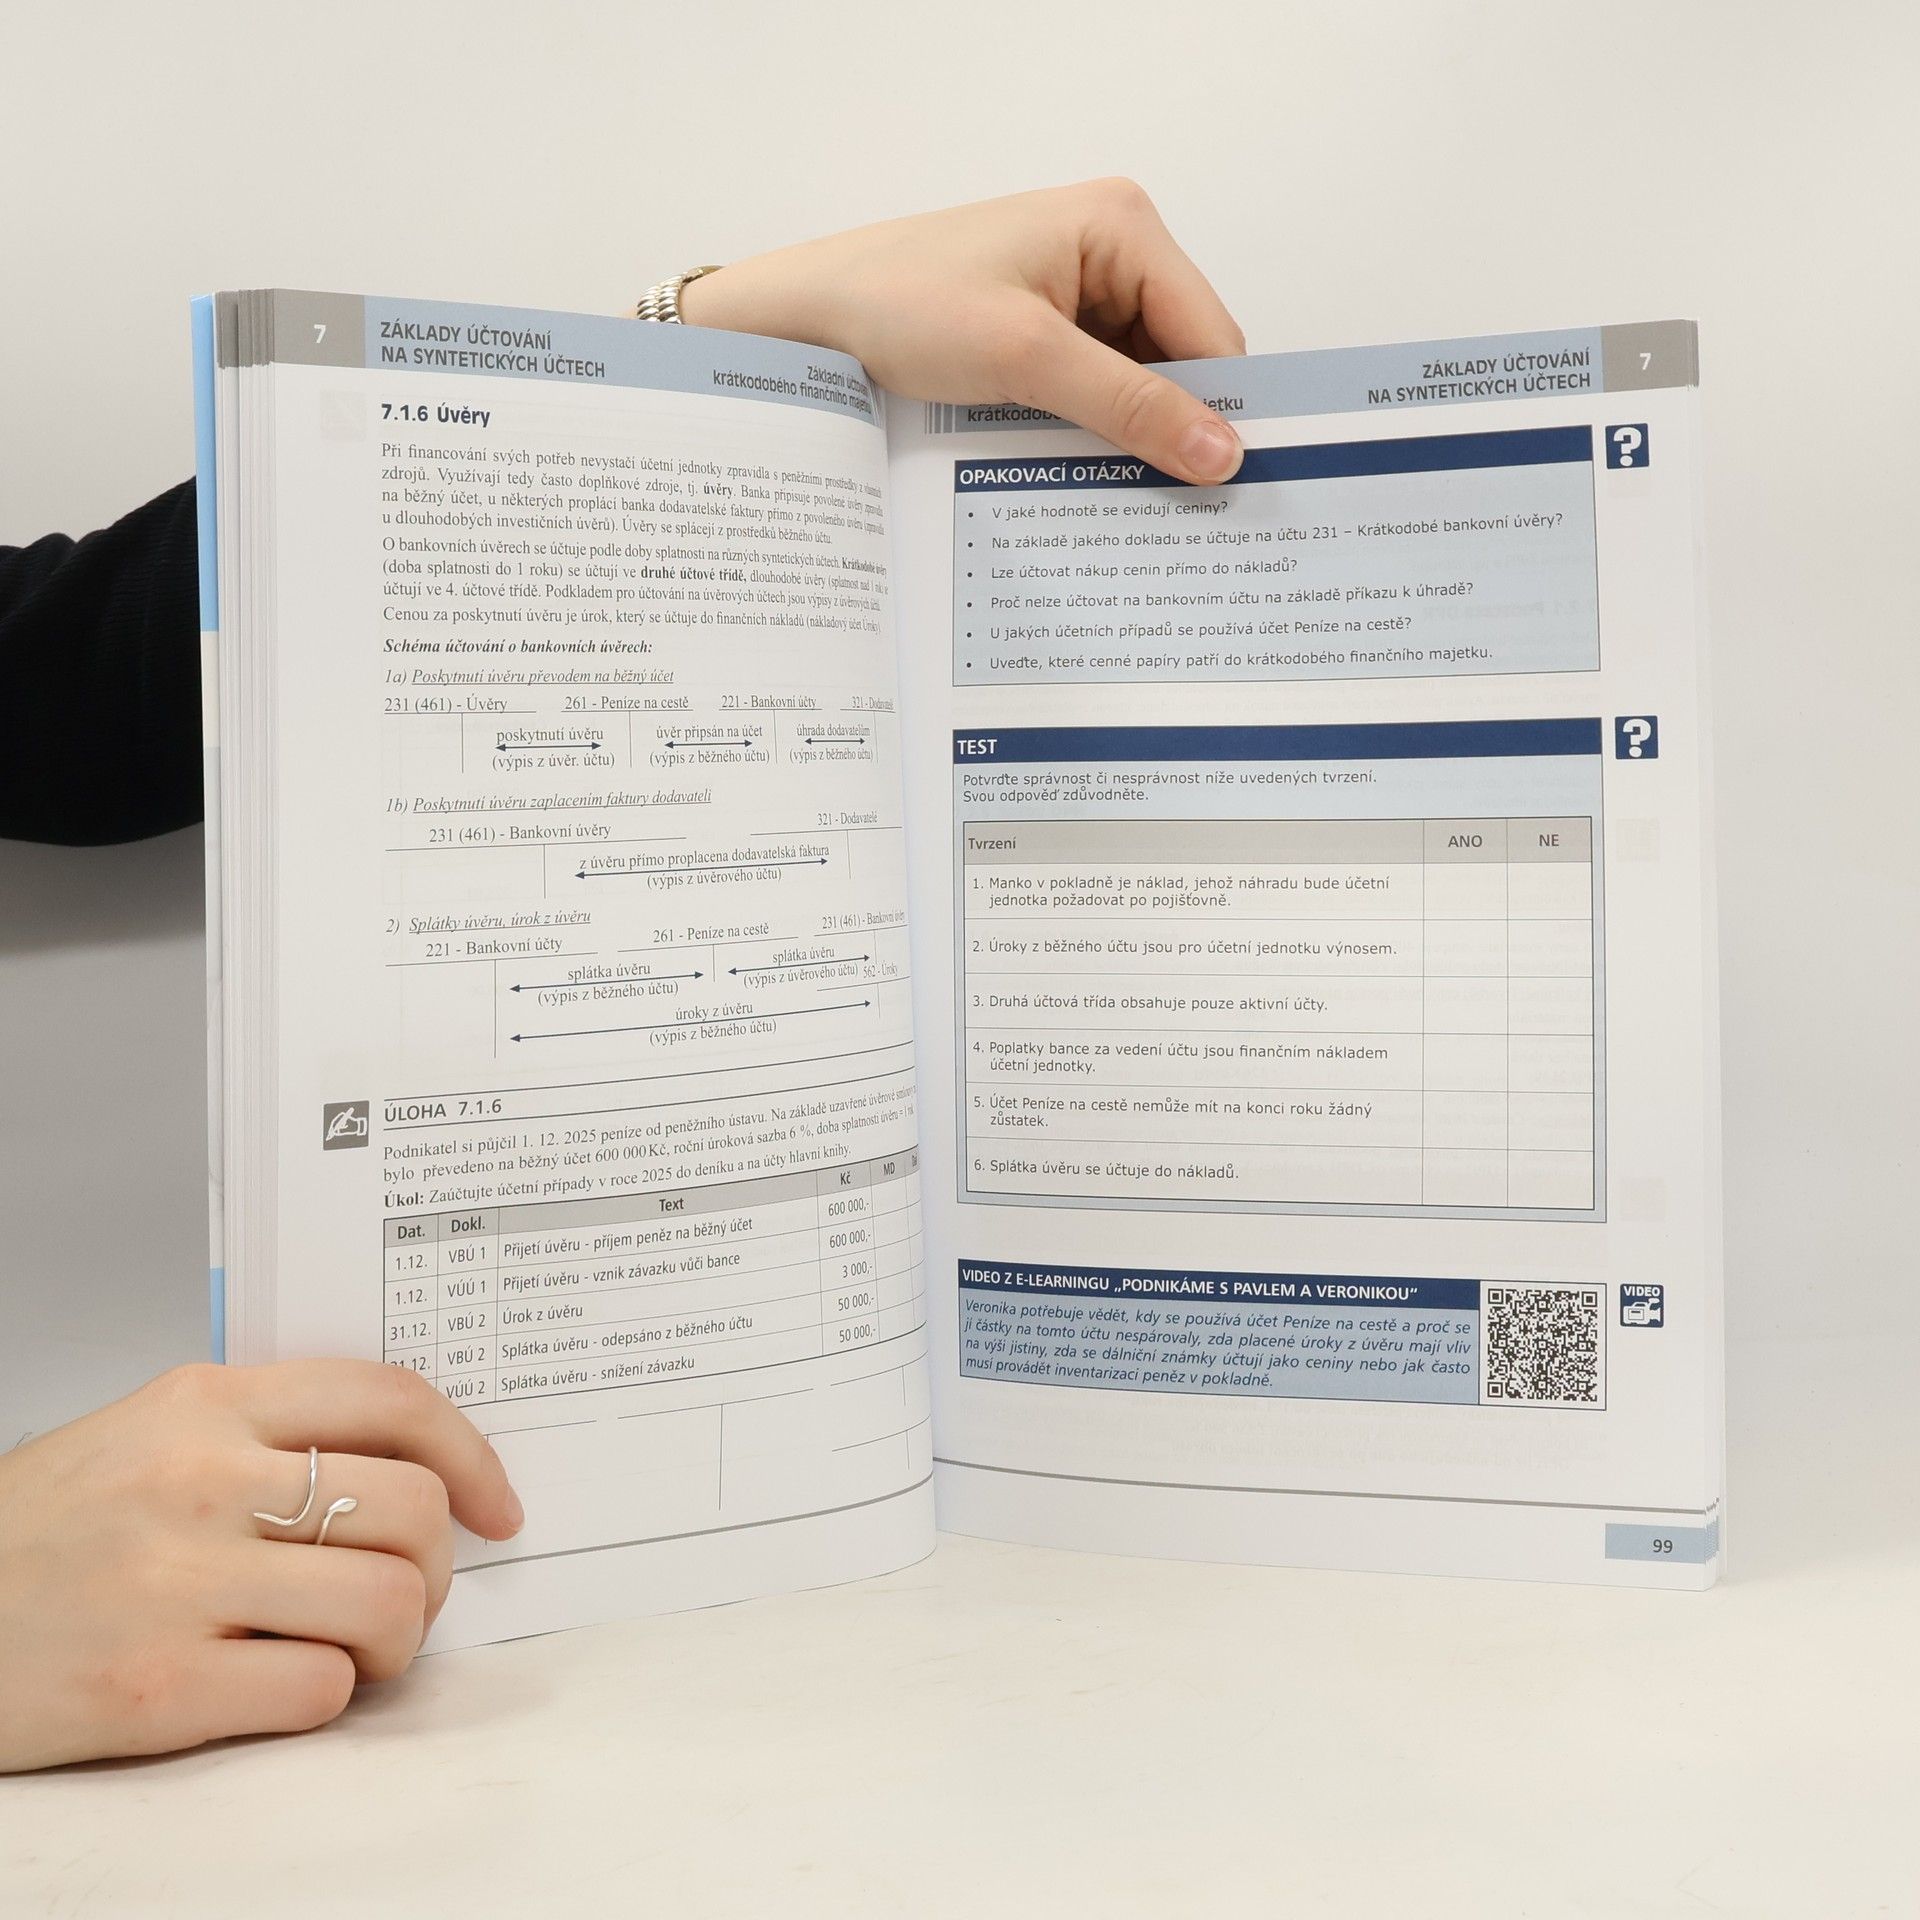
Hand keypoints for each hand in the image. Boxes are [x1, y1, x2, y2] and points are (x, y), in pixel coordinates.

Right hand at [0, 1360, 521, 1770]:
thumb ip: (266, 1433)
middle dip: (438, 1566)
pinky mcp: (158, 1686)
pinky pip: (322, 1689)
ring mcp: (179, 1581)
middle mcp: (201, 1479)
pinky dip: (329, 1696)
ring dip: (396, 1640)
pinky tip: (284, 1685)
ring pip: (388, 1600)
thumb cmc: (38, 1536)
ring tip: (352, 1649)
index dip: (471, 1456)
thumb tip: (404, 1466)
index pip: (392, 1399)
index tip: (497, 1507)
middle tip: (406, 1594)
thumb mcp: (147, 1436)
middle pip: (413, 1508)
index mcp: (207, 1403)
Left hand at [680, 179, 1246, 485]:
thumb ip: (1128, 405)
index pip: (1212, 333)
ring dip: (1132, 438)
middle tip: (1176, 509)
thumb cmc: (898, 304)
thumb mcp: (1024, 357)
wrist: (804, 320)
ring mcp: (1077, 293)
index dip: (1223, 412)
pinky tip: (1083, 473)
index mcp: (1123, 226)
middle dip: (1174, 427)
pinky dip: (1095, 433)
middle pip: (1183, 361)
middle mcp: (1112, 250)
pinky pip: (1097, 391)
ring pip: (1141, 385)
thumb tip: (1219, 453)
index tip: (1228, 490)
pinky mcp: (1044, 333)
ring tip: (1124, 498)